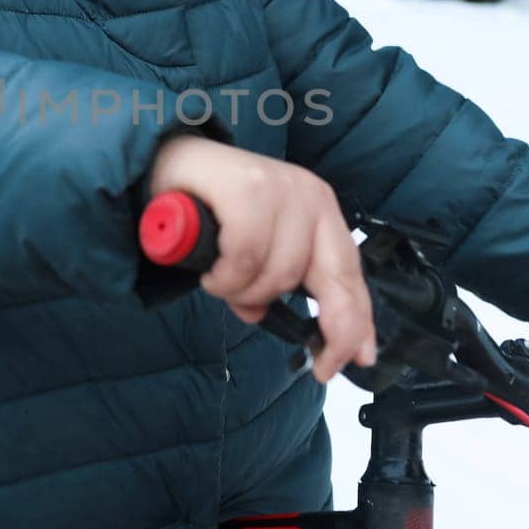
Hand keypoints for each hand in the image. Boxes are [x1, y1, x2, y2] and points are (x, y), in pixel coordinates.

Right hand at [148, 136, 376, 382]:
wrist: (166, 161)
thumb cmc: (210, 208)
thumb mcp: (252, 252)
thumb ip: (268, 285)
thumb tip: (263, 316)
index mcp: (319, 213)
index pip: (351, 273)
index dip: (359, 319)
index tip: (362, 358)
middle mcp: (310, 198)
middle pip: (333, 277)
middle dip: (330, 327)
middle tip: (316, 367)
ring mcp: (281, 189)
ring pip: (280, 274)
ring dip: (244, 293)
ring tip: (219, 279)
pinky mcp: (248, 187)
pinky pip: (245, 257)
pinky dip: (224, 276)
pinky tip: (210, 271)